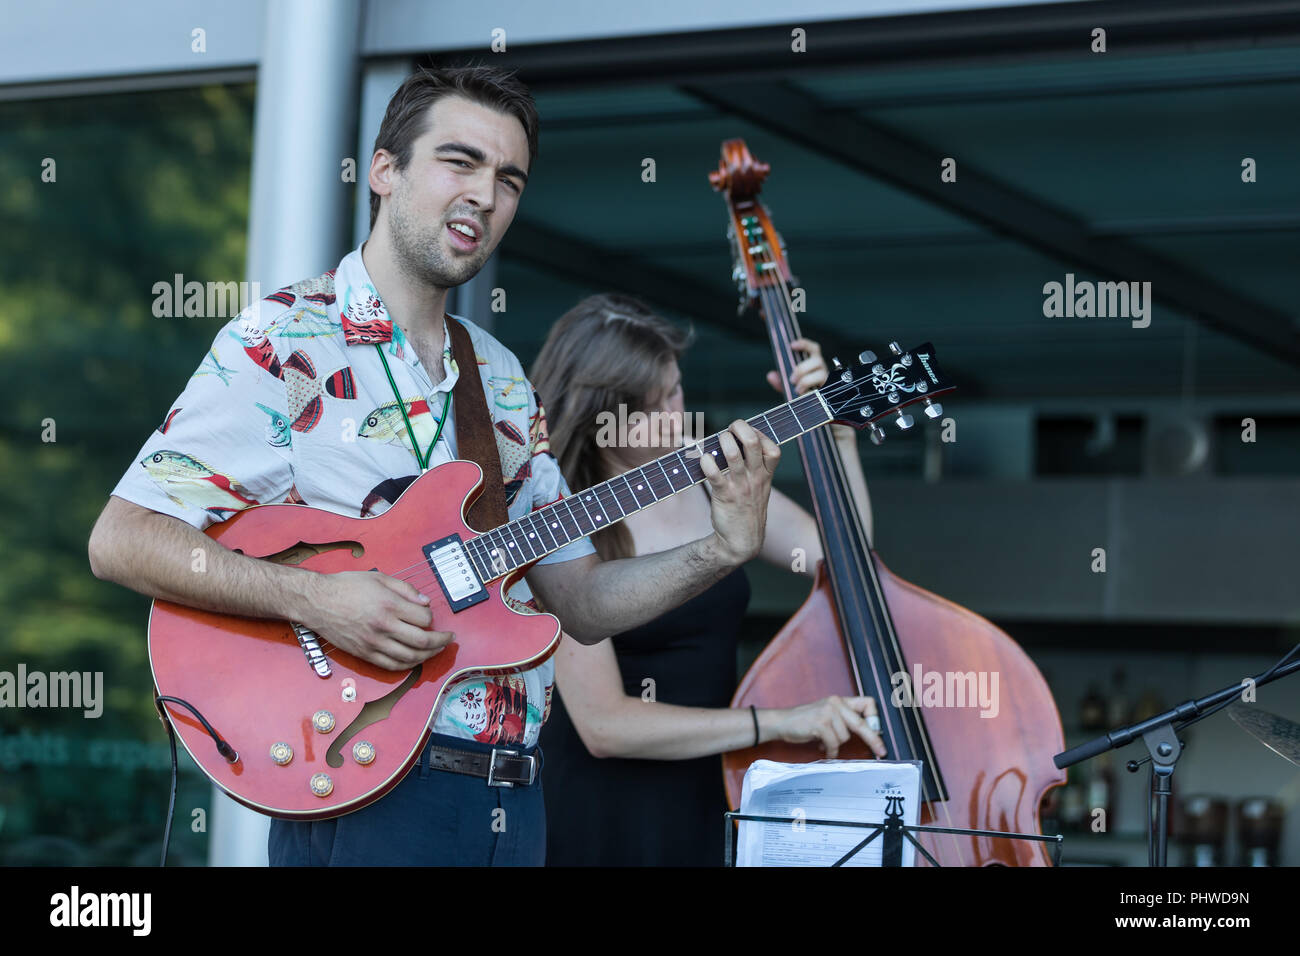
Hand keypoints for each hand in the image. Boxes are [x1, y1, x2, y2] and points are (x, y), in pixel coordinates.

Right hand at [302, 570, 453, 670]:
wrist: (316, 601)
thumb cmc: (346, 586)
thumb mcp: (379, 578)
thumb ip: (405, 589)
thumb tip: (425, 602)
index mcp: (389, 605)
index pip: (424, 619)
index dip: (433, 619)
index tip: (431, 617)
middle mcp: (383, 626)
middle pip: (422, 641)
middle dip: (441, 642)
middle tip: (449, 639)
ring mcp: (373, 643)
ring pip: (409, 657)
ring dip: (428, 656)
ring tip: (436, 650)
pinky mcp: (364, 653)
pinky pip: (391, 666)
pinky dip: (407, 665)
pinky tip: (415, 660)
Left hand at [695, 420, 779, 564]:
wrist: (742, 542)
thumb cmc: (747, 510)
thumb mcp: (760, 489)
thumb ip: (755, 468)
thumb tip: (737, 443)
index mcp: (766, 476)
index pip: (773, 449)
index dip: (761, 435)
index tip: (749, 433)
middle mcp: (755, 478)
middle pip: (752, 443)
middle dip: (739, 428)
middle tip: (729, 430)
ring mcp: (740, 487)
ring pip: (732, 455)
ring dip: (721, 441)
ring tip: (716, 442)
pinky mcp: (724, 496)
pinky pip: (714, 473)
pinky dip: (706, 462)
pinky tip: (704, 460)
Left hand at [765, 337, 829, 394]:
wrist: (809, 406)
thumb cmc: (799, 391)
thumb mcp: (787, 384)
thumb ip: (779, 380)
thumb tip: (770, 376)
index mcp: (812, 362)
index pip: (813, 348)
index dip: (804, 344)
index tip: (792, 345)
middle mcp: (821, 368)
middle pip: (817, 361)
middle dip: (802, 369)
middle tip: (792, 379)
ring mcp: (826, 378)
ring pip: (821, 374)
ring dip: (807, 381)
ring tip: (797, 390)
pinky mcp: (827, 390)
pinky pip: (822, 389)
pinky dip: (810, 392)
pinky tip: (804, 396)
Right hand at [766, 695, 886, 757]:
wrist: (782, 722)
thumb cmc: (805, 721)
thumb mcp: (827, 715)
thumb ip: (844, 721)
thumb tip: (868, 734)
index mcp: (840, 700)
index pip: (867, 703)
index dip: (874, 717)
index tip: (877, 731)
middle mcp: (836, 703)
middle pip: (861, 723)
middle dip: (873, 740)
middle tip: (881, 752)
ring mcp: (828, 712)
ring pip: (845, 737)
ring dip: (835, 744)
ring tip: (824, 741)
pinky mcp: (820, 723)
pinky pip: (833, 743)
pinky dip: (829, 750)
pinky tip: (822, 747)